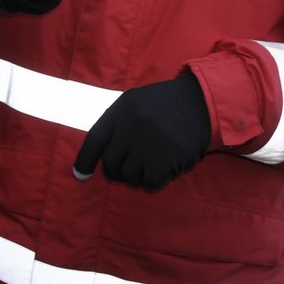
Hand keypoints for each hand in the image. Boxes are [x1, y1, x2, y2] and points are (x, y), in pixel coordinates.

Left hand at [72, 74, 210, 189]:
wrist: (203, 101)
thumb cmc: (165, 104)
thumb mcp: (135, 103)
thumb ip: (117, 124)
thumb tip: (102, 156)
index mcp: (120, 110)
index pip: (94, 140)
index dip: (84, 161)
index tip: (80, 176)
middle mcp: (131, 126)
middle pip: (111, 162)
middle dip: (117, 171)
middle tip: (128, 171)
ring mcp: (149, 143)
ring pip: (130, 175)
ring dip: (137, 176)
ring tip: (150, 164)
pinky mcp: (167, 158)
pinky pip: (149, 182)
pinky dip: (154, 181)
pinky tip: (164, 170)